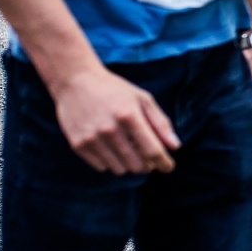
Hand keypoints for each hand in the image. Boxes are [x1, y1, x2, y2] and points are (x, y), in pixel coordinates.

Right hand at [52, 65, 179, 174]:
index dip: (164, 162)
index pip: (152, 150)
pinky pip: (102, 167)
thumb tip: (175, 146)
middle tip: (146, 154)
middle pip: (137, 165)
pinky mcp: (78, 144)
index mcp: (129, 116)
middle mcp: (110, 129)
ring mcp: (92, 138)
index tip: (168, 167)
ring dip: (128, 163)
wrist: (76, 81)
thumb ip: (160, 123)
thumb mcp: (142, 99)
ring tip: (126, 146)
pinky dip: (109, 161)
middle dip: (146, 164)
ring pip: (120, 169)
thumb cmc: (115, 90)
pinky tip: (109, 145)